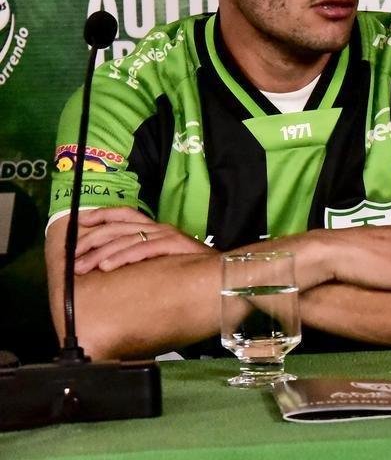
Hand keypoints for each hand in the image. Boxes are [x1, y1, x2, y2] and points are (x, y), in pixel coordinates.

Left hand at [74, 207, 214, 273]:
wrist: (224, 270)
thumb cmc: (192, 268)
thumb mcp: (164, 258)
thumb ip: (144, 256)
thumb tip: (113, 265)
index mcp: (155, 227)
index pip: (123, 213)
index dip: (100, 215)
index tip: (78, 223)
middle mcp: (159, 227)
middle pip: (118, 227)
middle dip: (91, 241)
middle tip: (73, 257)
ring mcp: (167, 235)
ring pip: (126, 238)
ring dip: (101, 253)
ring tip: (84, 266)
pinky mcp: (174, 245)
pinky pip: (143, 248)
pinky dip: (123, 256)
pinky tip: (108, 267)